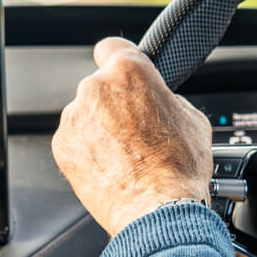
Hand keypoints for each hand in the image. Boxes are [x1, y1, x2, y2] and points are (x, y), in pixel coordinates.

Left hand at [52, 37, 212, 236]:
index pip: (112, 46)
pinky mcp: (63, 147)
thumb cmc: (178, 167)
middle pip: (101, 86)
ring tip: (127, 155)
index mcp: (129, 72)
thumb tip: (161, 102)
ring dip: (100, 128)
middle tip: (137, 130)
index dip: (119, 59)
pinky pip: (75, 140)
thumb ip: (168, 99)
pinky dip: (88, 150)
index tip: (121, 71)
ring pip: (86, 114)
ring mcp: (75, 118)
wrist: (158, 209)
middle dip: (115, 103)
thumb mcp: (193, 119)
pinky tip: (112, 168)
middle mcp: (95, 88)